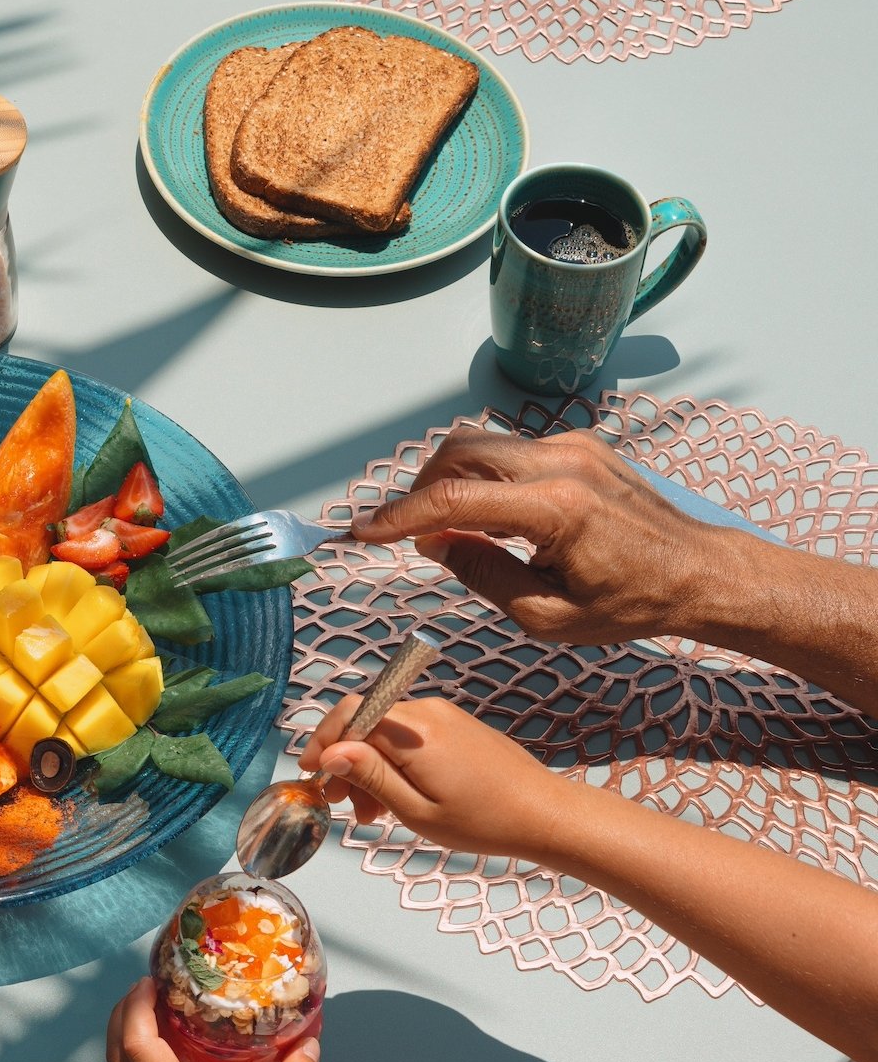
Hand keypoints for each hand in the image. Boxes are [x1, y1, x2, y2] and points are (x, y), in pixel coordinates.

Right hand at [298, 695, 573, 863]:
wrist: (546, 814)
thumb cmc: (485, 821)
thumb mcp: (417, 811)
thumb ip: (372, 776)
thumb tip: (332, 753)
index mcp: (414, 732)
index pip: (349, 714)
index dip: (322, 739)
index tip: (310, 772)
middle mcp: (427, 713)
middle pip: (365, 722)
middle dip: (345, 759)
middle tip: (341, 803)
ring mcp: (443, 716)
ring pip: (386, 731)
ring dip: (369, 765)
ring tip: (372, 812)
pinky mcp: (456, 725)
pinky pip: (409, 735)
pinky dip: (394, 761)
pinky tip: (399, 796)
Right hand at [351, 428, 734, 644]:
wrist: (699, 573)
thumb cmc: (631, 604)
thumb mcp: (546, 615)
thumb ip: (483, 574)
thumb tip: (435, 544)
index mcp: (556, 509)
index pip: (454, 499)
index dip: (399, 516)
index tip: (362, 531)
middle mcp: (562, 463)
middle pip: (459, 453)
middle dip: (418, 490)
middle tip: (403, 531)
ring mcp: (573, 447)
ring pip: (481, 445)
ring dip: (449, 480)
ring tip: (444, 528)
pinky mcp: (580, 446)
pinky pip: (510, 451)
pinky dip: (483, 477)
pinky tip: (488, 516)